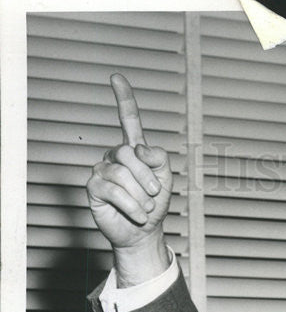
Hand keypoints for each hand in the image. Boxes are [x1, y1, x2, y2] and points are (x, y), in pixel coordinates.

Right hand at [86, 74, 171, 273]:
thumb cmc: (154, 205)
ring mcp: (102, 170)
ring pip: (122, 175)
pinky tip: (137, 215)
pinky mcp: (93, 188)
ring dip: (142, 197)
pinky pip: (113, 191)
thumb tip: (139, 148)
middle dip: (148, 177)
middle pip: (129, 153)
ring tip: (146, 208)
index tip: (116, 77)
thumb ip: (159, 158)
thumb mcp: (166, 179)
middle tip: (155, 195)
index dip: (124, 99)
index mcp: (134, 150)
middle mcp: (115, 156)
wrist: (144, 233)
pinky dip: (132, 206)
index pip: (129, 120)